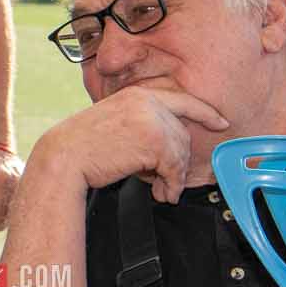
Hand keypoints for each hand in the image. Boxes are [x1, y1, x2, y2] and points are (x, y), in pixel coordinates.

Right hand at [31, 84, 227, 201]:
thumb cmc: (84, 145)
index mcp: (138, 93)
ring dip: (175, 177)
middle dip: (180, 162)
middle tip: (168, 182)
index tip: (220, 122)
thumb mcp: (116, 121)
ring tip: (163, 190)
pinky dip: (172, 185)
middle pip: (183, 133)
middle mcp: (147, 101)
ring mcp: (152, 119)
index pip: (182, 99)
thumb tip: (171, 143)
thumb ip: (142, 122)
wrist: (65, 156)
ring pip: (181, 151)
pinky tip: (162, 193)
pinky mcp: (154, 140)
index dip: (205, 112)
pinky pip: (175, 167)